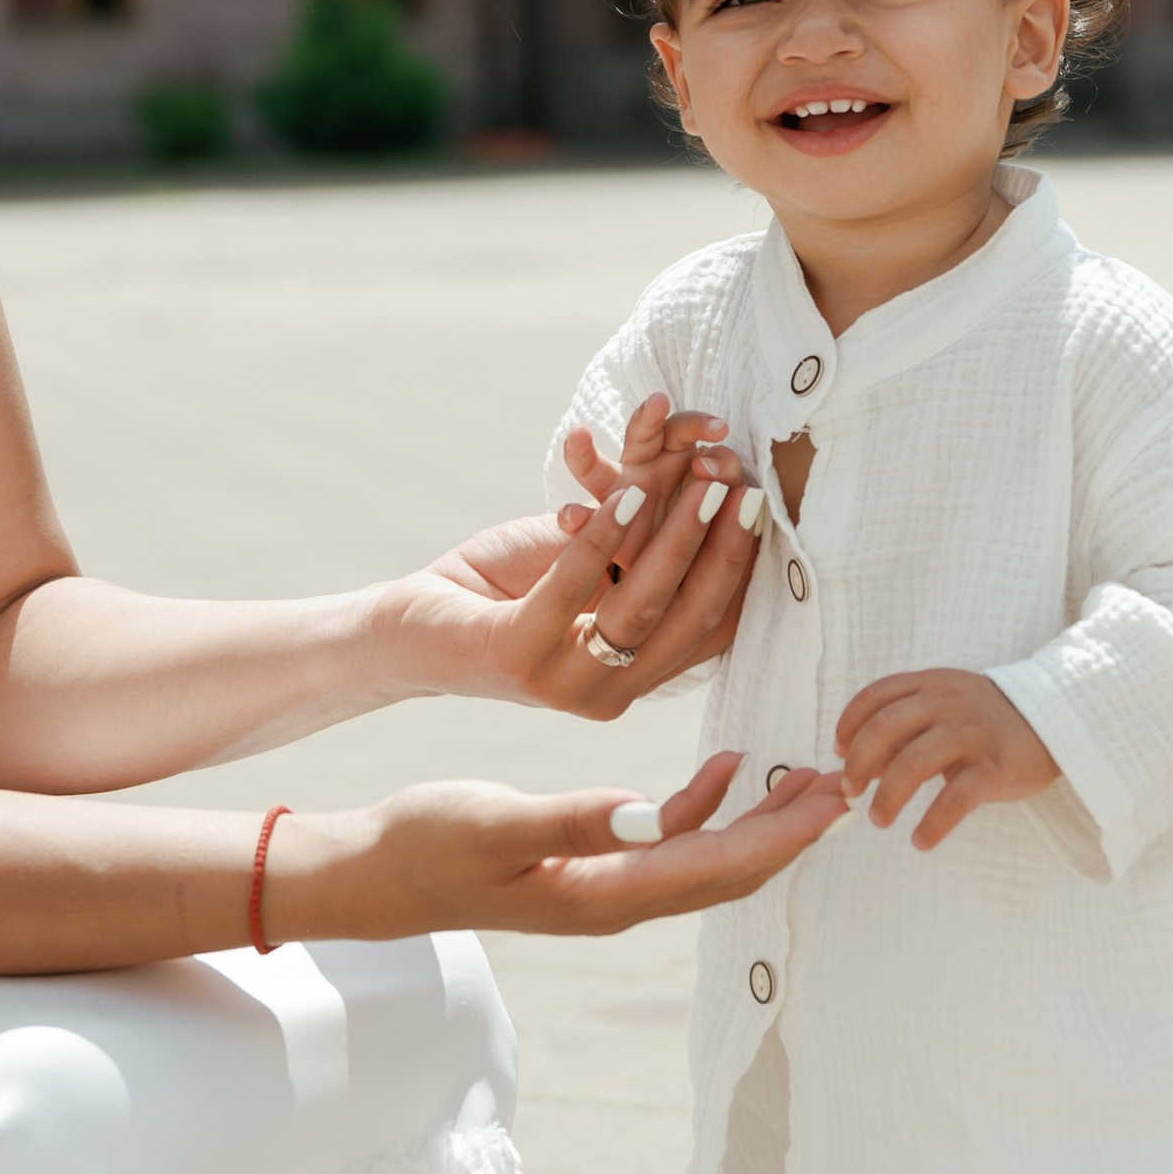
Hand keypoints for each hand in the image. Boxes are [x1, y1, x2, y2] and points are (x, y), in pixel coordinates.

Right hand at [271, 752, 850, 942]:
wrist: (370, 876)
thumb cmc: (424, 844)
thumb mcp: (495, 822)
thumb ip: (573, 820)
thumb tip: (650, 816)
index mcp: (603, 896)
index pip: (717, 869)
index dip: (783, 836)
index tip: (835, 800)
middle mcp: (616, 902)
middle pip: (729, 872)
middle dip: (794, 832)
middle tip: (849, 785)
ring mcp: (603, 887)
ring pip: (707, 858)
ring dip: (761, 821)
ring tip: (811, 776)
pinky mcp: (586, 866)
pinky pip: (667, 842)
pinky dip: (706, 808)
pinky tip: (728, 769)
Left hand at [400, 395, 765, 715]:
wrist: (407, 631)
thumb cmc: (504, 591)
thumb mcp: (587, 569)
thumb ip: (641, 547)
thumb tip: (710, 485)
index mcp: (634, 678)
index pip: (712, 630)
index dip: (742, 569)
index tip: (765, 508)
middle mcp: (608, 693)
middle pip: (690, 618)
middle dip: (725, 548)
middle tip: (747, 487)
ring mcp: (562, 681)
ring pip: (641, 603)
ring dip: (678, 535)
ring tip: (703, 480)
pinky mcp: (515, 654)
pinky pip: (574, 584)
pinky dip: (605, 533)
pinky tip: (626, 491)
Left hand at [833, 668, 1059, 849]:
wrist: (1055, 721)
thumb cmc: (989, 720)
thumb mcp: (946, 709)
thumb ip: (906, 728)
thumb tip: (858, 764)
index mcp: (931, 685)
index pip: (875, 696)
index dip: (849, 724)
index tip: (837, 752)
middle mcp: (947, 703)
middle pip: (885, 728)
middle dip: (858, 764)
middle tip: (850, 793)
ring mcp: (971, 734)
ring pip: (913, 763)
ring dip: (888, 796)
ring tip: (879, 820)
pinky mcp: (994, 767)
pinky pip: (955, 799)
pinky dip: (932, 824)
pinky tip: (920, 841)